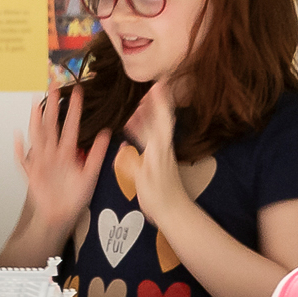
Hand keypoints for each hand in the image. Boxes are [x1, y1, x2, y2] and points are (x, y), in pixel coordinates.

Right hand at [17, 81, 112, 229]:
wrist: (61, 216)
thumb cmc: (73, 197)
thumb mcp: (90, 174)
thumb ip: (97, 154)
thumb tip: (107, 133)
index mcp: (68, 153)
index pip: (71, 126)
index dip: (74, 109)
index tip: (77, 92)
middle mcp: (53, 154)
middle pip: (52, 125)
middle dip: (52, 105)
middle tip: (54, 86)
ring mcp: (42, 162)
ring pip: (38, 137)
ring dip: (36, 120)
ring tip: (36, 104)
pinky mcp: (33, 174)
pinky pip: (24, 161)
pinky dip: (20, 150)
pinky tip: (18, 137)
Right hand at [115, 81, 192, 216]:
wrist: (173, 211)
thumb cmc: (158, 197)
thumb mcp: (143, 180)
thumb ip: (133, 162)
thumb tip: (123, 147)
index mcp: (159, 148)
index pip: (162, 119)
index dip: (161, 102)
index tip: (159, 85)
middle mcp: (162, 146)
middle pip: (159, 119)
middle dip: (155, 102)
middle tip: (149, 86)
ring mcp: (161, 152)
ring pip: (154, 127)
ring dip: (147, 113)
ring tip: (138, 102)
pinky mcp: (158, 159)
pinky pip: (148, 137)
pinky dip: (140, 128)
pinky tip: (131, 126)